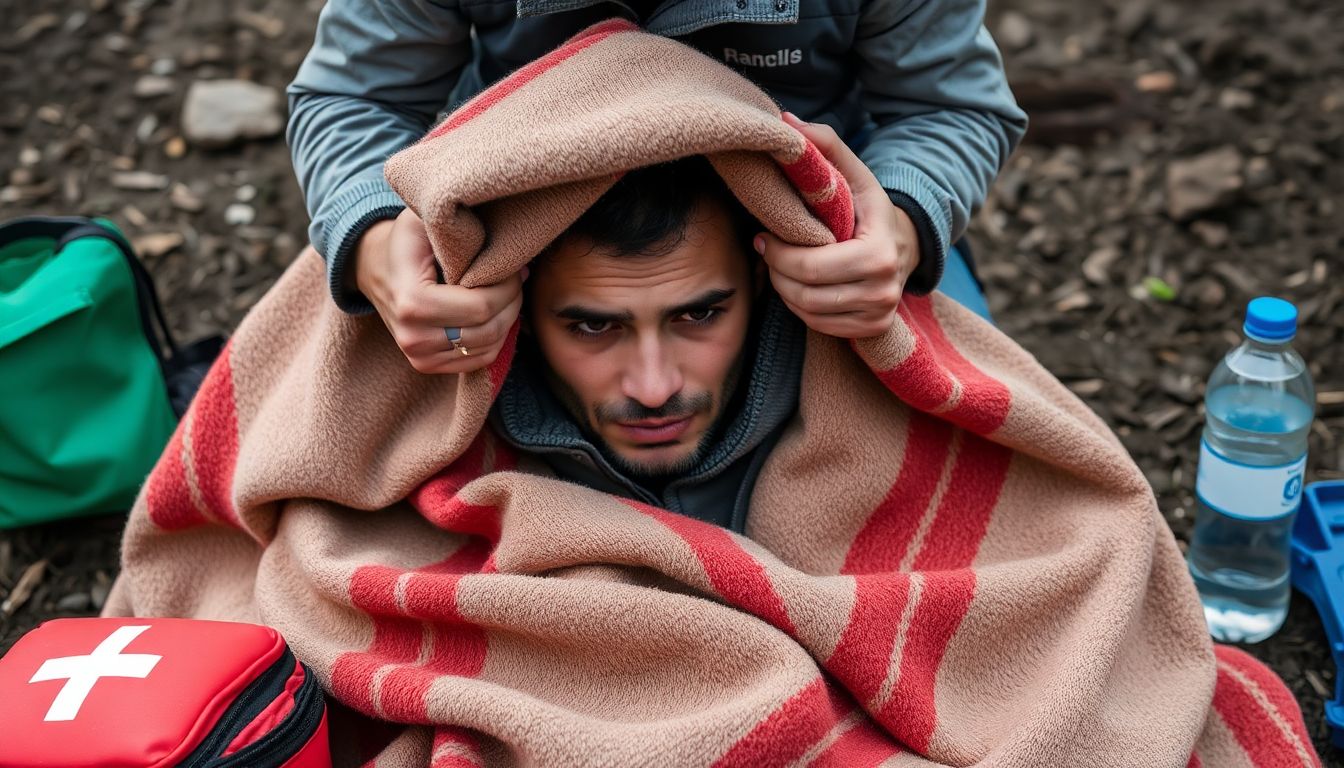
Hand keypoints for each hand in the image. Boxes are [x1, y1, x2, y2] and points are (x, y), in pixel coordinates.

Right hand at [355, 208, 522, 373]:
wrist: (375, 268)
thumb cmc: (406, 240)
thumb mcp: (425, 222)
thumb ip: (459, 229)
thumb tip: (506, 251)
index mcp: (412, 303)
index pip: (482, 306)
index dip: (508, 287)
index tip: (512, 268)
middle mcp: (413, 338)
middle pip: (489, 330)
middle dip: (512, 302)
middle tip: (516, 279)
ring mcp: (418, 358)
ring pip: (489, 348)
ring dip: (507, 319)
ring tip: (506, 292)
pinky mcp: (427, 366)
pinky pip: (480, 360)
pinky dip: (496, 338)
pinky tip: (493, 313)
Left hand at [754, 112, 918, 338]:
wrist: (906, 244)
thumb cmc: (869, 209)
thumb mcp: (854, 174)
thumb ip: (824, 146)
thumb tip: (786, 122)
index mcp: (878, 253)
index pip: (811, 266)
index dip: (778, 253)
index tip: (763, 236)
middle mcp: (883, 290)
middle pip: (805, 292)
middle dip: (776, 272)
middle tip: (766, 252)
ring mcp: (879, 314)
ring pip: (808, 312)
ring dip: (784, 290)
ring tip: (780, 266)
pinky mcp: (872, 329)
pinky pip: (820, 326)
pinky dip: (801, 307)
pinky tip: (799, 285)